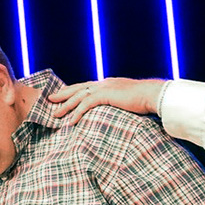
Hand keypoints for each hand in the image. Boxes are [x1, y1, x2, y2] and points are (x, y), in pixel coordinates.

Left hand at [48, 78, 166, 123]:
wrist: (154, 95)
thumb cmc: (146, 100)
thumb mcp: (129, 101)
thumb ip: (120, 103)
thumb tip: (117, 111)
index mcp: (109, 83)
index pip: (86, 86)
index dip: (73, 90)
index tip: (63, 95)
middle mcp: (104, 83)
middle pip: (78, 88)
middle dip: (63, 94)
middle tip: (50, 99)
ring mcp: (104, 87)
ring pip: (79, 96)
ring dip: (66, 105)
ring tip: (55, 114)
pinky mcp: (106, 95)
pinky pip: (86, 104)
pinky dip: (77, 112)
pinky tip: (70, 121)